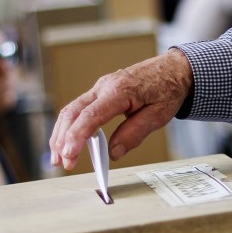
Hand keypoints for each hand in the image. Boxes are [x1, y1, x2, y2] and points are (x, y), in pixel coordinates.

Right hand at [49, 48, 193, 169]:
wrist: (173, 69)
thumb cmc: (167, 89)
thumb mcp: (159, 115)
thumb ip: (135, 133)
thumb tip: (114, 153)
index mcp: (120, 91)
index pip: (91, 115)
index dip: (77, 136)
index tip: (70, 154)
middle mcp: (104, 86)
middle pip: (73, 112)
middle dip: (63, 139)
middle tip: (63, 163)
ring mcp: (99, 88)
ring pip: (71, 110)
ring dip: (61, 133)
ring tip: (58, 157)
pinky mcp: (99, 93)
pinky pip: (78, 109)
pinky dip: (69, 126)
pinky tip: (66, 141)